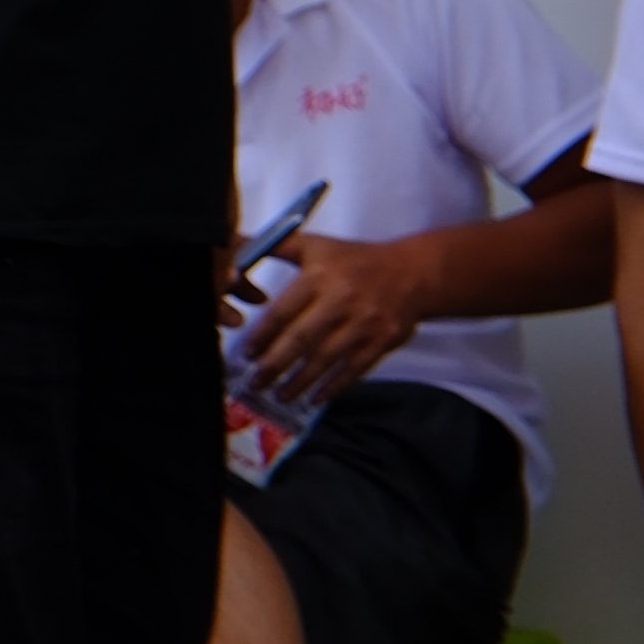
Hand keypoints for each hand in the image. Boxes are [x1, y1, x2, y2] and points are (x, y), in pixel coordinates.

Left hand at [228, 229, 436, 411]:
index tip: (247, 354)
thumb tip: (230, 248)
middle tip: (256, 381)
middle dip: (276, 365)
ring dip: (300, 381)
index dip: (263, 336)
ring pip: (326, 359)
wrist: (413, 273)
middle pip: (302, 339)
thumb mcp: (313, 245)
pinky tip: (315, 398)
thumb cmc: (355, 260)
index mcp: (320, 276)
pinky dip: (333, 387)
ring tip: (279, 395)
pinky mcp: (382, 341)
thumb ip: (271, 247)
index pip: (284, 311)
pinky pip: (354, 369)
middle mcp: (342, 301)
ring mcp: (364, 324)